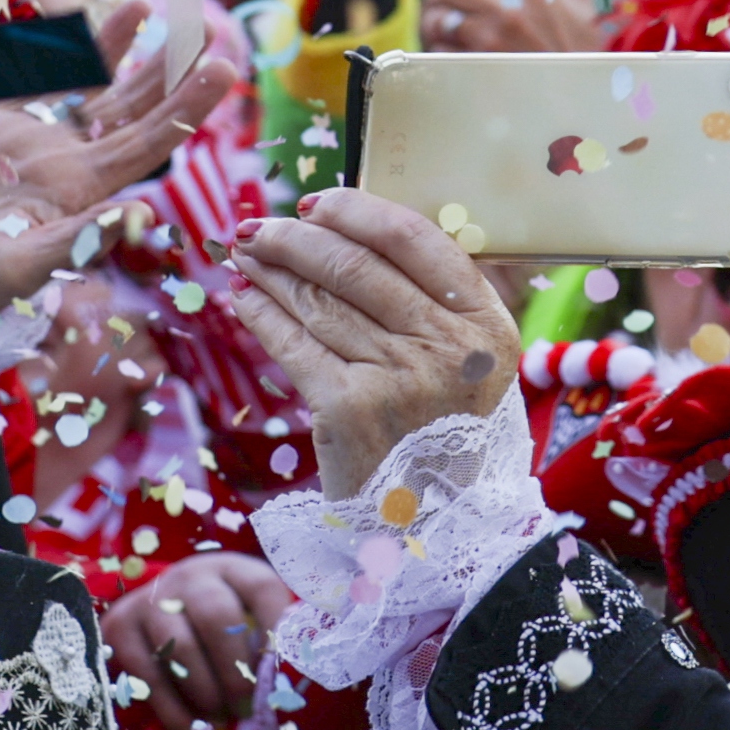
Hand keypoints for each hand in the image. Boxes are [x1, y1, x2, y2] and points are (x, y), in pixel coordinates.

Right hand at [0, 2, 238, 321]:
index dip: (186, 107)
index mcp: (81, 192)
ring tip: (153, 1)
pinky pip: (34, 76)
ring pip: (90, 85)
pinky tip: (81, 19)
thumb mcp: (18, 268)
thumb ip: (76, 243)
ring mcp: (32, 137)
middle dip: (172, 70)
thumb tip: (139, 220)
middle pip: (133, 108)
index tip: (223, 68)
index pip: (149, 142)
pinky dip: (58, 48)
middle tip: (210, 28)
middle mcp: (67, 161)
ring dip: (123, 48)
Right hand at [104, 553, 296, 729]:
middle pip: (217, 618)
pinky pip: (148, 674)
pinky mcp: (120, 628)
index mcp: (231, 570)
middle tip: (247, 707)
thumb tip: (283, 688)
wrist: (154, 612)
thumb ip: (267, 643)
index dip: (276, 628)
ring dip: (205, 692)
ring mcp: (151, 600)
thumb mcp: (245, 619)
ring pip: (179, 647)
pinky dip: (173, 710)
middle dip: (236, 672)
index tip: (280, 670)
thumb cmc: (216, 626)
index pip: (261, 588)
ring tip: (221, 718)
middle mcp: (190, 577)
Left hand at [225, 188, 525, 496]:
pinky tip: (243, 299)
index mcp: (486, 323)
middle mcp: (447, 347)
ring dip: (270, 271)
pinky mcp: (349, 410)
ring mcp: (399, 378)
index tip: (316, 203)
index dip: (355, 210)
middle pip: (355, 264)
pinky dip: (261, 315)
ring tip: (244, 256)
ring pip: (319, 301)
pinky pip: (293, 345)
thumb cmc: (448, 433)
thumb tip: (356, 232)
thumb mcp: (474, 363)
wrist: (438, 525)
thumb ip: (438, 301)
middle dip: (294, 237)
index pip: (413, 238)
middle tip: (257, 226)